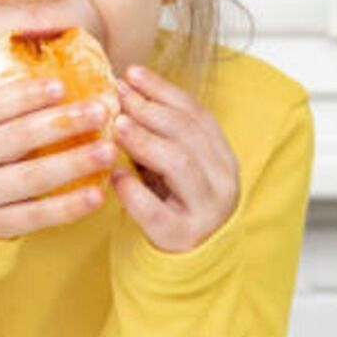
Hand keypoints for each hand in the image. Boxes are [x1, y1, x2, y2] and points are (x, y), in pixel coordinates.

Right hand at [0, 29, 113, 237]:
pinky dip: (68, 207)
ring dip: (73, 164)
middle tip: (101, 110)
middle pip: (14, 140)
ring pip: (30, 178)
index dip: (24, 96)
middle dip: (60, 124)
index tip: (62, 85)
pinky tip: (99, 195)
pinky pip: (36, 216)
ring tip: (110, 149)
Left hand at [109, 65, 238, 251]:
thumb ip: (155, 135)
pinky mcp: (182, 237)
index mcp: (221, 157)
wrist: (182, 264)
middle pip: (189, 133)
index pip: (197, 114)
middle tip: (117, 96)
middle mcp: (222, 180)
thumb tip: (122, 90)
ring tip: (116, 127)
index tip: (131, 73)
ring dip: (145, 141)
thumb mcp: (168, 166)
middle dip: (150, 109)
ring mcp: (206, 210)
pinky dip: (133, 191)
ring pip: (180, 165)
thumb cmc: (169, 205)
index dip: (164, 90)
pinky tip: (114, 176)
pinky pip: (157, 211)